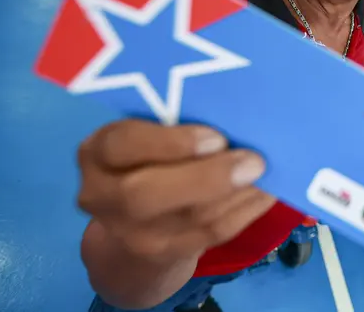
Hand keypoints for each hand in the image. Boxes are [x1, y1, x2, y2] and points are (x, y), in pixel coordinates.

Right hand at [77, 120, 273, 262]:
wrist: (133, 226)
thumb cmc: (150, 158)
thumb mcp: (147, 134)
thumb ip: (175, 122)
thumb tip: (234, 108)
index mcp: (97, 152)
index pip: (120, 144)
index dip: (169, 143)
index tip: (216, 137)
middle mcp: (102, 195)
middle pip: (144, 195)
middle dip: (206, 178)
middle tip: (253, 162)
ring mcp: (130, 232)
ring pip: (186, 218)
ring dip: (237, 194)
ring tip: (266, 173)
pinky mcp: (161, 254)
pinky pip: (209, 235)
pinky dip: (244, 212)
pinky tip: (266, 193)